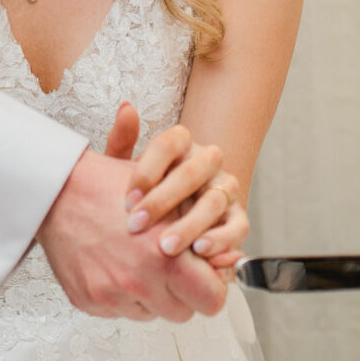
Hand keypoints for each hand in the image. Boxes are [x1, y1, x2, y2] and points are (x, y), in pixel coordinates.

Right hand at [38, 149, 226, 322]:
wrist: (57, 191)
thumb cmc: (114, 188)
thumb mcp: (172, 201)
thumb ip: (208, 234)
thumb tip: (233, 260)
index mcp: (166, 260)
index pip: (212, 301)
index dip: (212, 285)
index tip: (205, 273)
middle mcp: (138, 284)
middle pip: (184, 313)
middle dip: (183, 291)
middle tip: (170, 264)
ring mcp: (110, 297)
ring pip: (152, 314)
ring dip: (152, 294)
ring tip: (138, 259)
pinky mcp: (88, 302)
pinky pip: (120, 312)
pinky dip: (123, 294)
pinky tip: (115, 264)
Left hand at [105, 104, 247, 273]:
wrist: (166, 224)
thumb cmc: (143, 195)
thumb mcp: (123, 172)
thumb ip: (121, 143)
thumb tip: (126, 108)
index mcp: (180, 144)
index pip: (169, 143)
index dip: (147, 170)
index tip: (127, 200)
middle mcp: (207, 160)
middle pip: (192, 172)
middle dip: (162, 200)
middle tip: (136, 225)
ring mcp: (226, 188)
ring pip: (214, 200)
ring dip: (189, 225)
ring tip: (166, 247)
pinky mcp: (238, 217)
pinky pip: (237, 226)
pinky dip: (220, 239)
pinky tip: (199, 252)